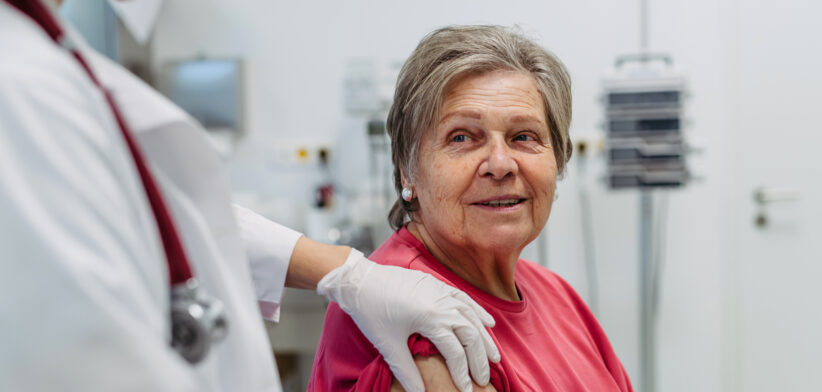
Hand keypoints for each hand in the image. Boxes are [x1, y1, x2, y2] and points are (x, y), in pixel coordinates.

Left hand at [317, 250, 500, 391]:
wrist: (359, 281)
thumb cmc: (371, 312)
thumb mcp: (388, 345)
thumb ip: (406, 371)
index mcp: (430, 318)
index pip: (456, 351)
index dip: (462, 373)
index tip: (465, 389)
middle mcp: (441, 303)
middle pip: (471, 334)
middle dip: (479, 359)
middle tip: (484, 379)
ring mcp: (441, 291)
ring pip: (472, 317)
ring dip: (484, 338)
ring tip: (494, 357)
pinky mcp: (436, 284)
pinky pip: (464, 299)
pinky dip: (478, 312)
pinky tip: (488, 323)